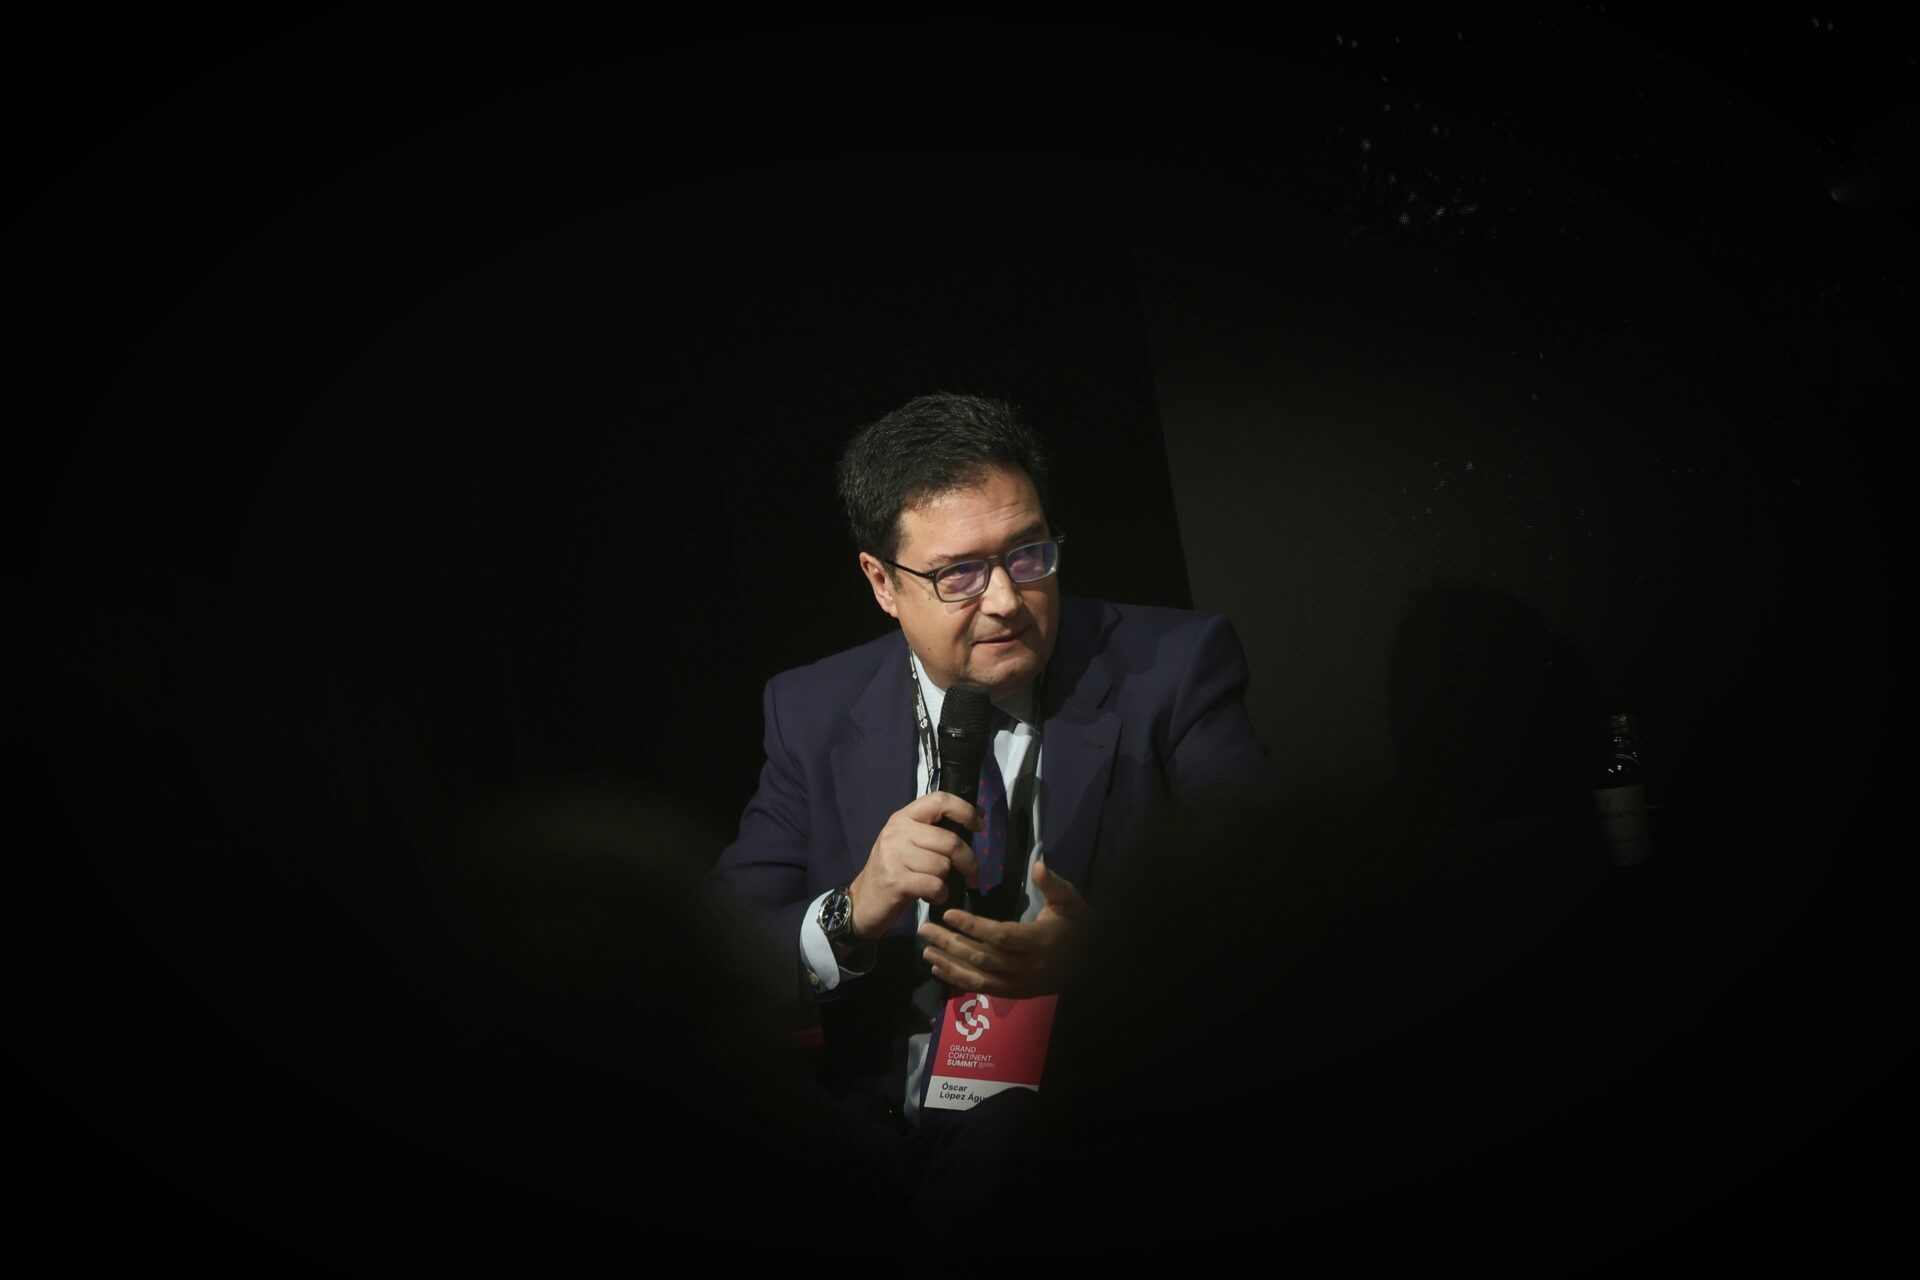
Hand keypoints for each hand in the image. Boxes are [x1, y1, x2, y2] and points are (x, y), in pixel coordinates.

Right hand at [847, 792, 980, 938]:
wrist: (862, 902)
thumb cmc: (893, 871)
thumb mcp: (907, 844)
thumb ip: (933, 832)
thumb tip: (975, 819)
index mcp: (903, 818)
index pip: (939, 800)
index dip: (965, 810)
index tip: (979, 824)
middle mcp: (897, 832)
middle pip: (949, 840)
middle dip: (968, 861)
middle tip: (973, 876)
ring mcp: (894, 856)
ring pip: (943, 865)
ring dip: (946, 881)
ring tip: (935, 886)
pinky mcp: (896, 881)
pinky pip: (935, 885)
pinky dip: (940, 895)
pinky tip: (931, 897)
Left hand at [917, 857, 1086, 996]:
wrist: (1088, 959)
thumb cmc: (1076, 924)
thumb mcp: (1070, 900)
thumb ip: (1052, 884)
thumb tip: (1038, 864)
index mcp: (1040, 941)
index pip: (1000, 936)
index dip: (973, 926)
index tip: (948, 914)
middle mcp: (1028, 966)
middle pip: (983, 957)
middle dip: (952, 943)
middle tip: (926, 928)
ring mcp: (1021, 984)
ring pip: (979, 977)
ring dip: (950, 963)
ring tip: (926, 948)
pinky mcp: (1015, 993)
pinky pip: (983, 989)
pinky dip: (959, 980)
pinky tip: (939, 968)